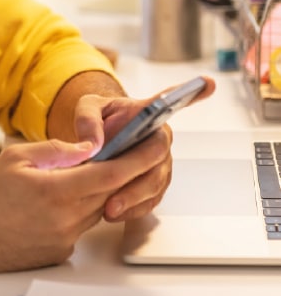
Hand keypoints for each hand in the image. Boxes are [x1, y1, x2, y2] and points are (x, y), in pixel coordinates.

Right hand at [0, 137, 147, 272]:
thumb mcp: (16, 157)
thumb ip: (57, 150)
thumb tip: (88, 147)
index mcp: (58, 191)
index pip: (111, 173)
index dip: (138, 158)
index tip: (156, 144)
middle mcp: (67, 219)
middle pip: (110, 192)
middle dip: (122, 171)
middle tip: (128, 150)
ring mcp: (65, 239)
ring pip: (96, 209)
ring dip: (97, 191)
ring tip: (82, 173)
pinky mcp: (60, 252)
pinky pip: (81, 225)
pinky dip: (78, 209)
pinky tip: (55, 201)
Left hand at [71, 77, 215, 221]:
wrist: (96, 142)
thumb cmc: (98, 119)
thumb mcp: (86, 109)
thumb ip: (86, 120)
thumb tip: (92, 145)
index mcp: (148, 112)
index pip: (171, 100)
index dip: (191, 93)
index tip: (208, 82)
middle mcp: (160, 138)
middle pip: (158, 159)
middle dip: (137, 179)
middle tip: (113, 192)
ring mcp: (160, 163)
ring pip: (154, 185)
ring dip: (133, 199)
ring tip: (109, 210)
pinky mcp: (154, 185)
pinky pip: (149, 200)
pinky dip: (133, 209)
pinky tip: (115, 213)